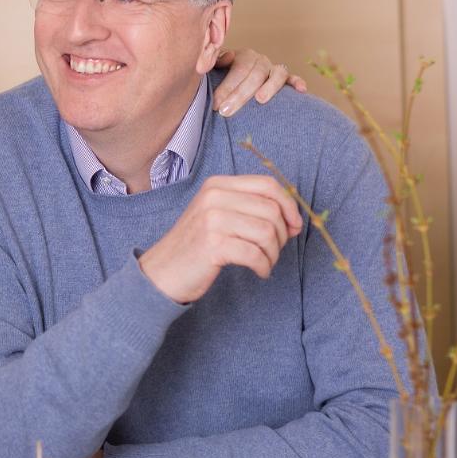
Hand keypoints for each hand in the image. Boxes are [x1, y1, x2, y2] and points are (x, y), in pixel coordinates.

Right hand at [139, 175, 302, 304]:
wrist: (161, 272)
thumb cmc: (195, 246)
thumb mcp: (218, 216)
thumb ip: (250, 209)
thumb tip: (294, 219)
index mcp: (217, 185)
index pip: (267, 185)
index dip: (289, 205)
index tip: (295, 225)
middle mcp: (214, 197)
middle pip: (271, 210)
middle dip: (282, 234)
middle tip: (274, 251)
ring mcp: (212, 219)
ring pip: (266, 232)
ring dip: (273, 253)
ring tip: (264, 262)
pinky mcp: (212, 245)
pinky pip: (256, 254)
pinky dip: (264, 266)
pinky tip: (259, 272)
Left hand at [212, 49, 306, 116]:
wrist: (233, 81)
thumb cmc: (222, 79)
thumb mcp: (215, 70)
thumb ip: (216, 63)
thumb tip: (227, 56)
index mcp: (244, 56)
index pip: (238, 69)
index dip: (227, 87)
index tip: (216, 104)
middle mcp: (260, 61)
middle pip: (256, 74)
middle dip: (240, 94)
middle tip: (226, 111)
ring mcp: (273, 70)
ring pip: (277, 74)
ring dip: (270, 87)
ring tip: (260, 100)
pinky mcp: (286, 80)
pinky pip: (293, 79)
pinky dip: (297, 82)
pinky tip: (301, 90)